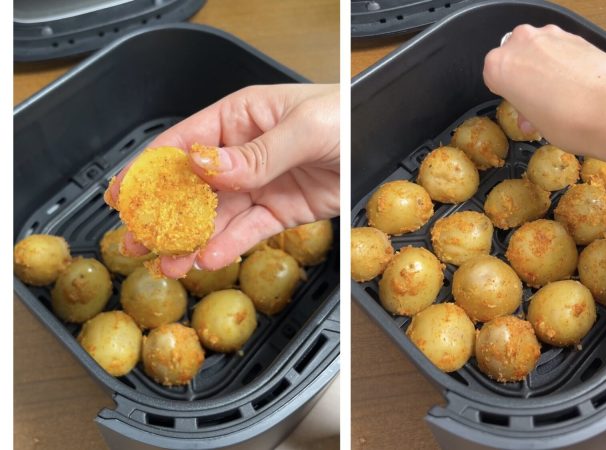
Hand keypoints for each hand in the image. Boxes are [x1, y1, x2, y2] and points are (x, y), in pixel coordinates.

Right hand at [105, 84, 339, 277]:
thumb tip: (206, 166)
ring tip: (169, 263)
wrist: (383, 137)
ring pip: (217, 216)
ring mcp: (261, 185)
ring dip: (191, 240)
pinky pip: (250, 231)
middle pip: (193, 187)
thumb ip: (257, 153)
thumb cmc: (349, 114)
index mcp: (240, 118)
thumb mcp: (305, 127)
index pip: (183, 144)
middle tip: (136, 242)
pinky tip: (209, 259)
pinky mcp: (282, 212)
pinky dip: (229, 247)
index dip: (150, 171)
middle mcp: (244, 153)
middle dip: (163, 215)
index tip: (124, 196)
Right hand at [483, 25, 605, 177]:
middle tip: (541, 100)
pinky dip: (567, 61)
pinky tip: (579, 83)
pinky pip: (562, 47)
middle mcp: (520, 42)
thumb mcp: (536, 124)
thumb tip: (532, 113)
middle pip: (516, 56)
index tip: (520, 104)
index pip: (494, 77)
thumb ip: (528, 110)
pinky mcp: (575, 35)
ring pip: (539, 48)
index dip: (509, 93)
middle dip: (526, 74)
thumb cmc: (568, 121)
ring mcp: (549, 35)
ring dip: (547, 65)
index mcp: (498, 66)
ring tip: (563, 93)